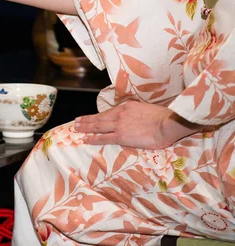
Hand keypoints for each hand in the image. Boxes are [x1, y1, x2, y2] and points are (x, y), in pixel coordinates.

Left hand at [75, 101, 204, 149]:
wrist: (168, 123)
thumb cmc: (164, 118)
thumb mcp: (147, 109)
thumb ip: (137, 113)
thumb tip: (136, 118)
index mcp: (127, 107)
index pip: (108, 112)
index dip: (97, 115)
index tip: (90, 116)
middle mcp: (120, 114)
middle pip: (99, 118)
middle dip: (86, 120)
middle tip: (76, 121)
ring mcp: (119, 125)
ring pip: (97, 126)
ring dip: (85, 127)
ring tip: (76, 128)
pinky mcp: (121, 136)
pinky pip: (103, 138)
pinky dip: (93, 138)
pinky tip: (85, 139)